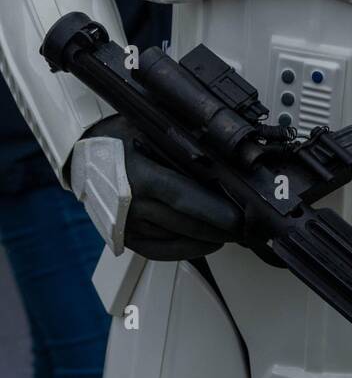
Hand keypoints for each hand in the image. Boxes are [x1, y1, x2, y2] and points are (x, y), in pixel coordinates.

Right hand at [88, 114, 243, 260]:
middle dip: (219, 228)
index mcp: (140, 177)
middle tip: (244, 227)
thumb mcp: (145, 126)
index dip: (213, 211)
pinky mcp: (124, 238)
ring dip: (206, 240)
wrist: (80, 157)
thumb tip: (217, 141)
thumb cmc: (114, 139)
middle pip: (184, 223)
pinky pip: (159, 251)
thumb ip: (178, 135)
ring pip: (175, 240)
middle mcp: (132, 206)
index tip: (237, 217)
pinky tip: (204, 244)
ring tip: (230, 234)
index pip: (183, 197)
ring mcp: (127, 226)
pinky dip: (184, 251)